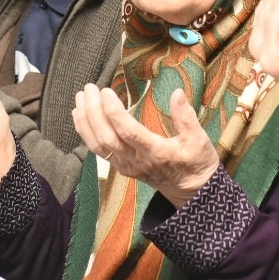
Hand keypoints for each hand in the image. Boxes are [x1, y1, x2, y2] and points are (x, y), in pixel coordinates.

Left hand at [72, 85, 218, 207]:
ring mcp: (126, 166)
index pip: (129, 132)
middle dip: (94, 112)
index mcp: (156, 152)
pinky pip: (99, 150)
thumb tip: (177, 92)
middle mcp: (136, 161)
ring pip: (98, 145)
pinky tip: (80, 115)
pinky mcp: (121, 166)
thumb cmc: (196, 162)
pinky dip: (86, 132)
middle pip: (107, 138)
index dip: (114, 112)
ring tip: (80, 97)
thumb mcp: (198, 139)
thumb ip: (186, 117)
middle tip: (89, 88)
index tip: (106, 91)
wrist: (191, 191)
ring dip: (86, 120)